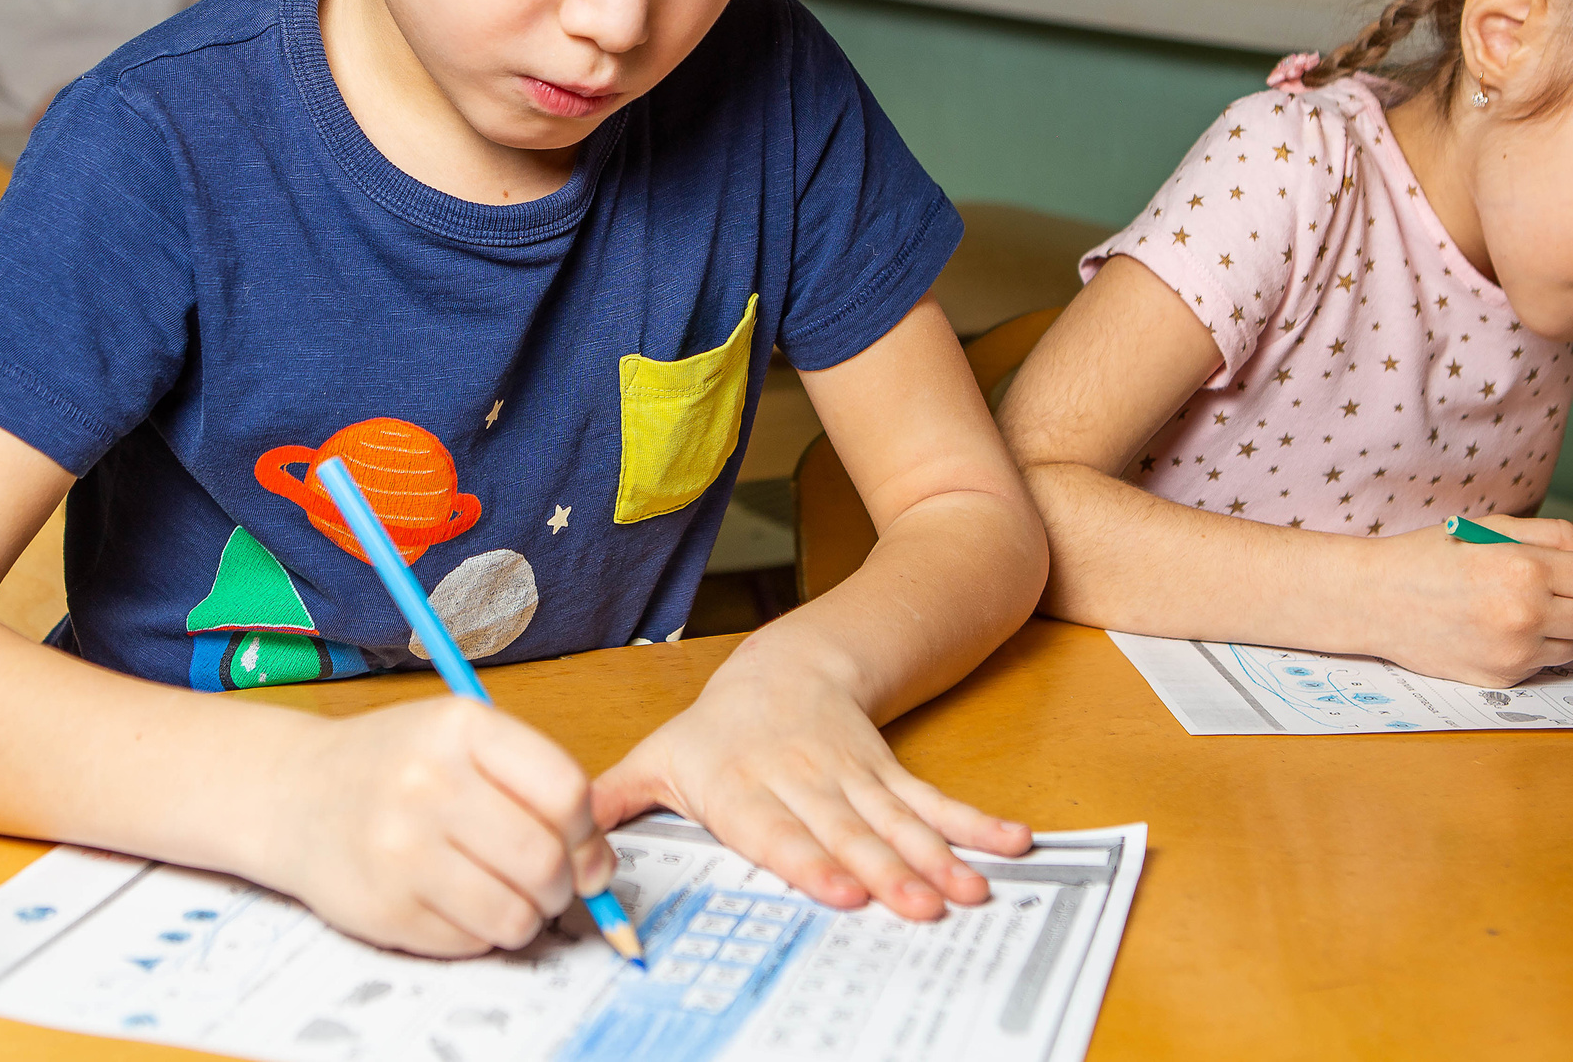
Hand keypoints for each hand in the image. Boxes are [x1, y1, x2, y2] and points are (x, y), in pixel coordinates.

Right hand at [254, 696, 609, 957]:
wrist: (293, 794)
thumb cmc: (392, 763)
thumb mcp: (460, 737)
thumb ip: (534, 782)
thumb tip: (600, 864)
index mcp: (459, 728)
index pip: (567, 791)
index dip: (589, 829)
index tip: (582, 841)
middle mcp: (428, 785)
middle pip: (546, 860)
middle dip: (566, 882)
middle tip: (552, 880)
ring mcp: (401, 851)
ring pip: (516, 913)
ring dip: (529, 913)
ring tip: (509, 893)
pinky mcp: (384, 909)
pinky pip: (473, 942)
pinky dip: (484, 931)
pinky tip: (462, 900)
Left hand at [591, 650, 1031, 921]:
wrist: (786, 664)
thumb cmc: (715, 730)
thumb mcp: (660, 755)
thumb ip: (615, 802)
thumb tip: (561, 845)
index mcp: (742, 784)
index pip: (775, 829)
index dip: (809, 859)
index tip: (839, 891)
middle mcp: (802, 781)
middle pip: (847, 831)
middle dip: (888, 871)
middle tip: (922, 908)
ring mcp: (852, 776)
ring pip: (896, 819)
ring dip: (938, 855)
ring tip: (972, 889)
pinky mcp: (887, 771)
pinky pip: (932, 798)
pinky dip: (974, 822)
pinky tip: (1011, 843)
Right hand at [1360, 515, 1572, 686]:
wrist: (1374, 599)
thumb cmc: (1429, 557)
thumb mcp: (1491, 526)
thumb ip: (1553, 536)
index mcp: (1525, 569)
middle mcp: (1525, 615)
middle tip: (1572, 593)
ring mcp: (1514, 652)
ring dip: (1569, 628)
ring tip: (1532, 610)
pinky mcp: (1502, 678)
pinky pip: (1545, 664)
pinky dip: (1538, 647)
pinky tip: (1504, 629)